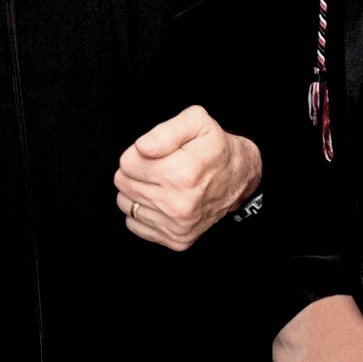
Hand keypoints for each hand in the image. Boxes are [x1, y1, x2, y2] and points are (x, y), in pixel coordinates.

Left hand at [114, 104, 262, 250]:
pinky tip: (160, 201)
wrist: (238, 178)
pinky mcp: (176, 239)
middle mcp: (179, 203)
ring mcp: (178, 225)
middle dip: (135, 171)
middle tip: (157, 166)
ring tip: (159, 183)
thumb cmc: (214, 148)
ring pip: (126, 204)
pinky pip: (135, 224)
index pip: (127, 163)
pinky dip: (143, 212)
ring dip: (136, 192)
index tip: (152, 153)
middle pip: (123, 184)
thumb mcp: (196, 122)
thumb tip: (142, 147)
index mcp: (182, 173)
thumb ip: (165, 131)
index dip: (137, 153)